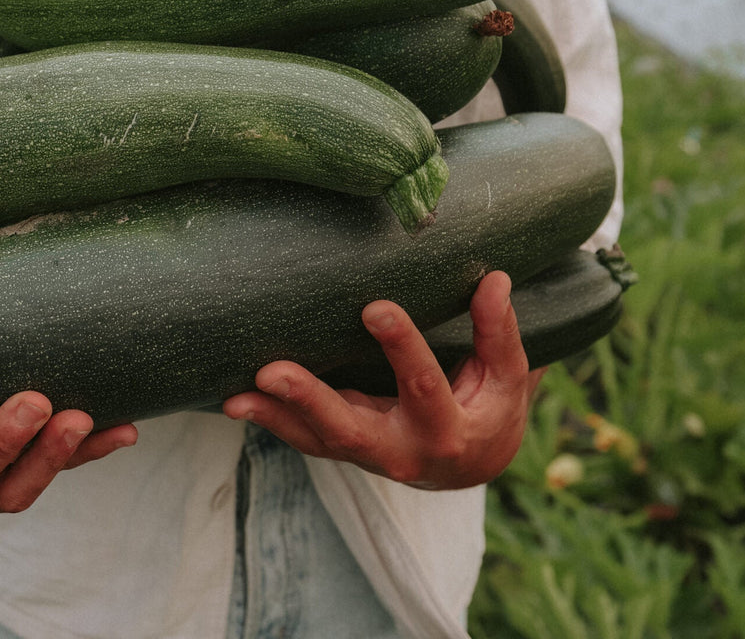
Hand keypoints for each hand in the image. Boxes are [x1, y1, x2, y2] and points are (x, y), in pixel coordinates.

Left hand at [221, 270, 543, 489]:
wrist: (471, 463)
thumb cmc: (491, 409)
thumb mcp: (508, 377)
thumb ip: (498, 333)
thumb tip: (496, 280)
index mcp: (447, 431)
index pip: (422, 384)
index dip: (401, 346)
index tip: (375, 308)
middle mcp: (402, 452)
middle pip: (351, 430)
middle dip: (309, 401)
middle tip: (271, 372)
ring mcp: (367, 455)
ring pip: (317, 441)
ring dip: (275, 417)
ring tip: (236, 396)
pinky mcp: (344, 450)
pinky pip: (305, 440)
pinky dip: (271, 421)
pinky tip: (237, 402)